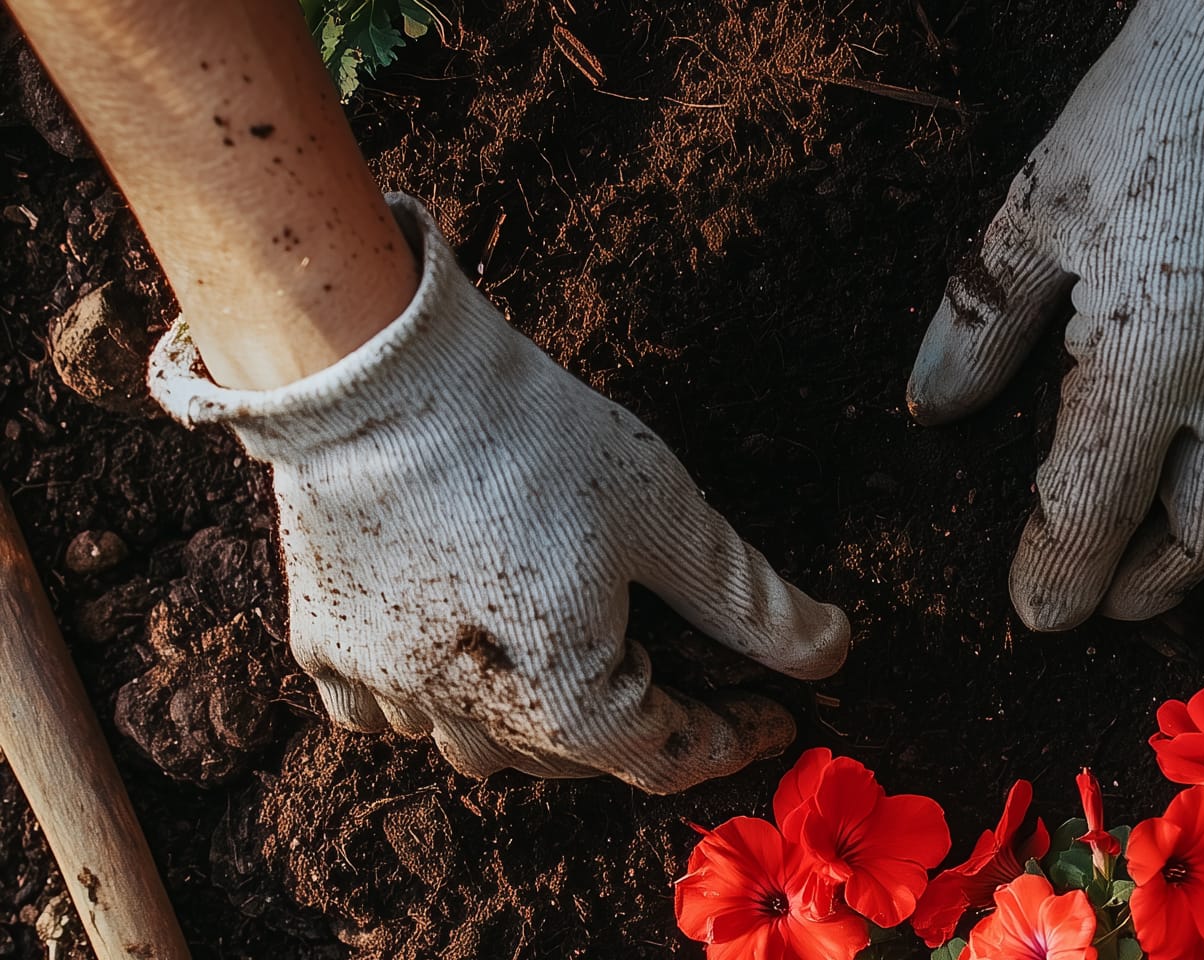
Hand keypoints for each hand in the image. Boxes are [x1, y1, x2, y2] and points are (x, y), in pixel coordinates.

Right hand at [149, 195, 849, 792]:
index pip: (668, 758)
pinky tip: (464, 665)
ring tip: (590, 674)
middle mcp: (468, 717)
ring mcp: (386, 687)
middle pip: (579, 759)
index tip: (776, 712)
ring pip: (483, 747)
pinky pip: (386, 713)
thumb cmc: (534, 443)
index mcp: (564, 702)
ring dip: (546, 727)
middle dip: (650, 729)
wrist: (380, 373)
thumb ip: (751, 601)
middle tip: (700, 684)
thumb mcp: (669, 517)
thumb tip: (833, 653)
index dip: (734, 740)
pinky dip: (435, 705)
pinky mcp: (327, 644)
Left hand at [908, 0, 1203, 630]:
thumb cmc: (1149, 111)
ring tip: (1191, 534)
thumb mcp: (1038, 208)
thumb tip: (933, 407)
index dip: (1060, 575)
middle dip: (1162, 579)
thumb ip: (982, 319)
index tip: (1040, 615)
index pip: (1095, 508)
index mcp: (1151, 355)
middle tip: (1122, 597)